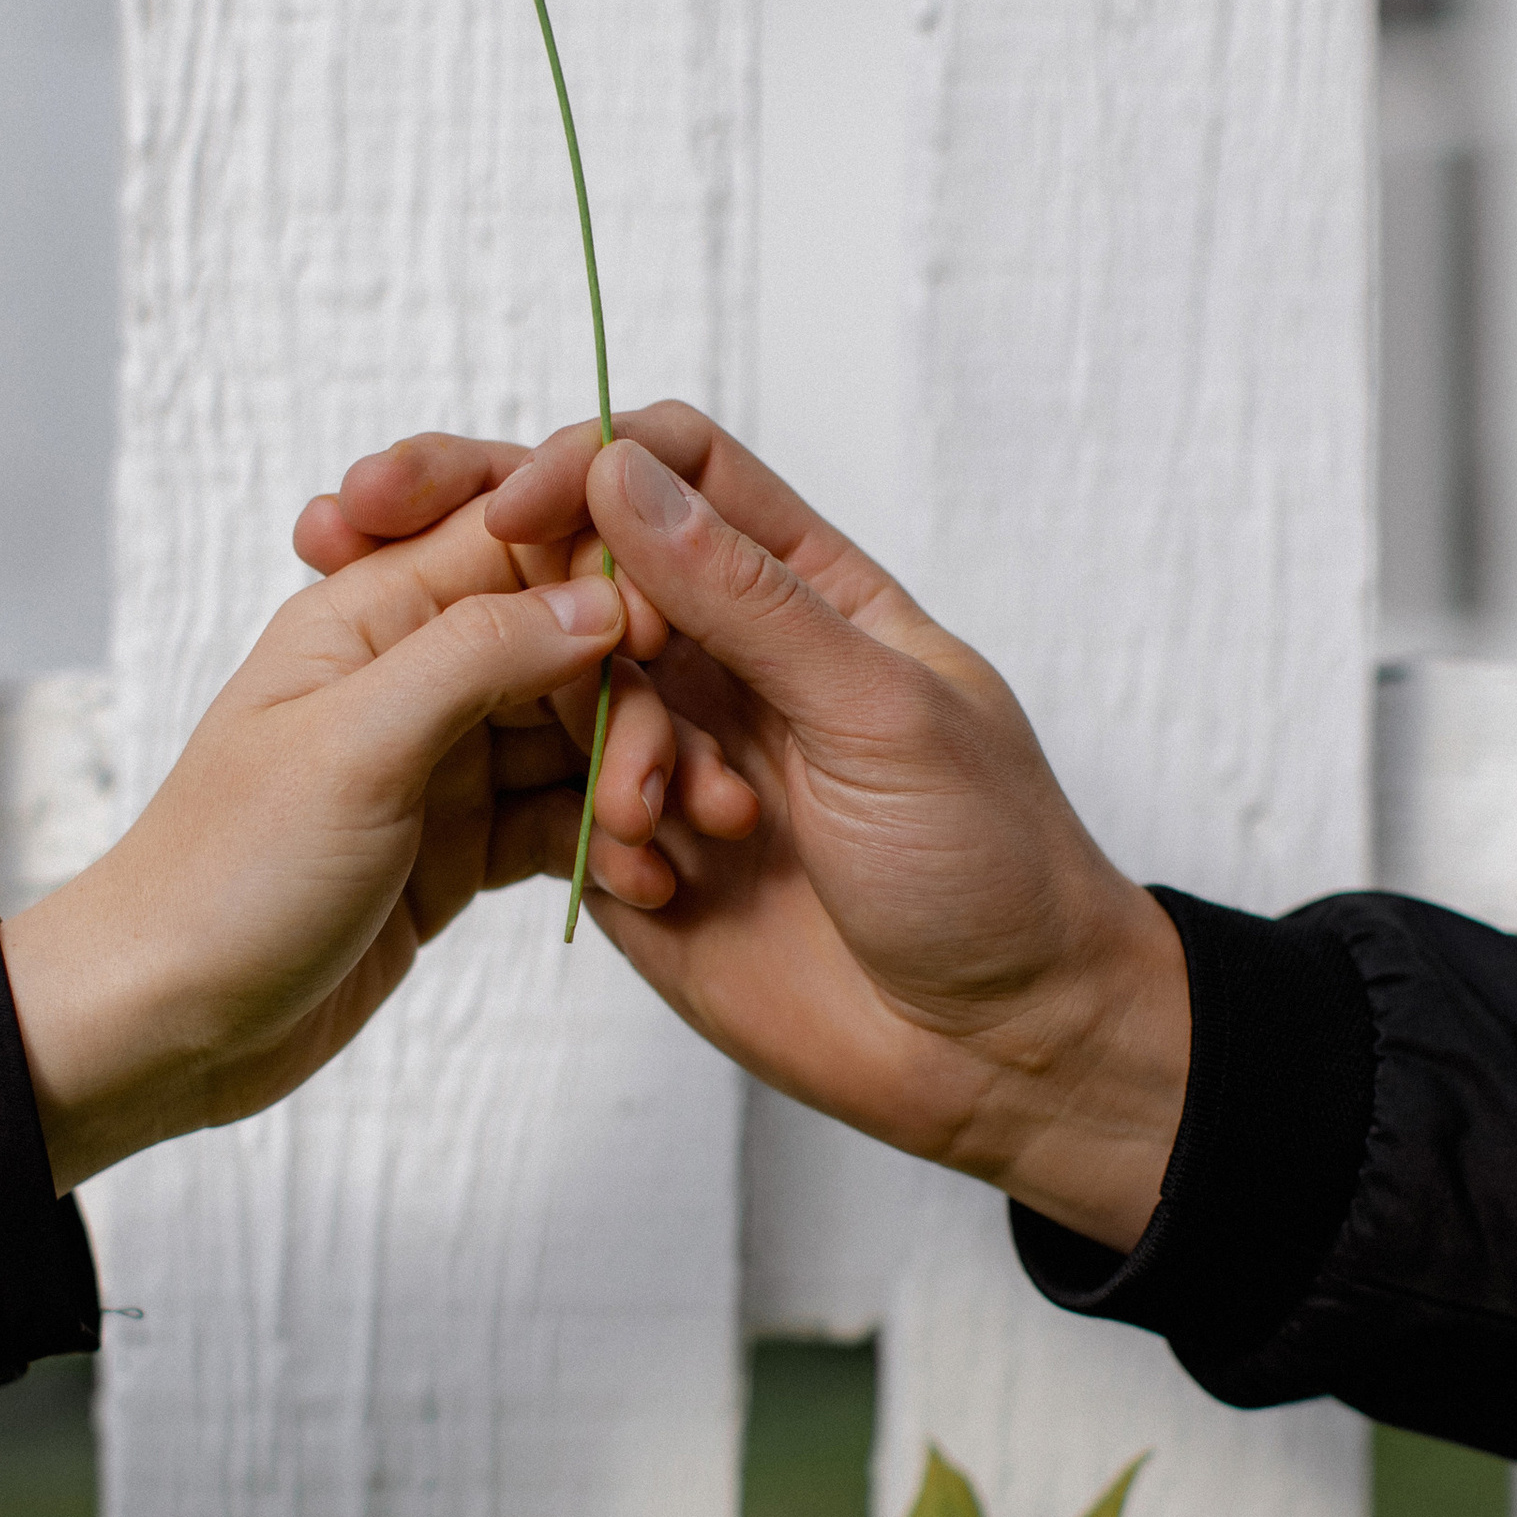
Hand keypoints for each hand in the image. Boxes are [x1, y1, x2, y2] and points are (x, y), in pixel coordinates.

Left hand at [0, 491, 632, 1192]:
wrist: (162, 1024)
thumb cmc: (223, 877)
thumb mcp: (355, 748)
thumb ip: (478, 656)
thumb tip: (598, 598)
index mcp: (370, 615)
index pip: (516, 536)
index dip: (603, 573)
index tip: (663, 643)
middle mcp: (412, 674)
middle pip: (568, 642)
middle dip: (630, 705)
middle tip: (652, 793)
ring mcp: (439, 763)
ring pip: (579, 736)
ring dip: (634, 781)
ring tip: (657, 843)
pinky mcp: (457, 848)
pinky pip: (561, 822)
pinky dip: (607, 847)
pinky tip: (642, 886)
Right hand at [299, 408, 1189, 1247]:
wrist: (1000, 1052)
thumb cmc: (989, 866)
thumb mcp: (879, 714)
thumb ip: (747, 598)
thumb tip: (621, 474)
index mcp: (807, 587)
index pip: (675, 467)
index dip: (587, 464)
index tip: (516, 510)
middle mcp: (732, 655)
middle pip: (589, 567)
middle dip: (546, 602)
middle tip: (569, 664)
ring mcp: (678, 752)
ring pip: (562, 691)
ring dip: (599, 746)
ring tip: (661, 820)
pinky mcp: (640, 851)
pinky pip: (561, 809)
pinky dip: (592, 836)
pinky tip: (662, 887)